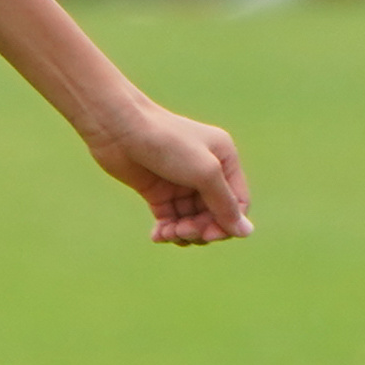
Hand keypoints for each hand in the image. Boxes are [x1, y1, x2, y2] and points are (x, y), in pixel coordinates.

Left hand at [80, 101, 254, 245]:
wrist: (119, 128)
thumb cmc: (167, 143)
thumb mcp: (204, 172)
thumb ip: (225, 203)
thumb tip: (245, 232)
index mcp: (225, 159)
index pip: (237, 203)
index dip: (227, 223)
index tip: (209, 234)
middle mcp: (206, 171)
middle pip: (214, 214)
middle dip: (202, 228)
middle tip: (184, 232)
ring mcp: (180, 182)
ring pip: (191, 219)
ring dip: (183, 232)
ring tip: (169, 233)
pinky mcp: (157, 190)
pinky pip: (169, 218)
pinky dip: (166, 230)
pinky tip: (158, 236)